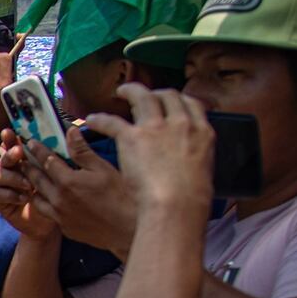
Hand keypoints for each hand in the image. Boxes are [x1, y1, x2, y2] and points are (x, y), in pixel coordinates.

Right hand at [0, 129, 57, 239]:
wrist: (48, 223)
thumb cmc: (54, 197)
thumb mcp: (57, 175)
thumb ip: (55, 158)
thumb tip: (68, 133)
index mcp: (23, 161)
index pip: (13, 145)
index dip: (9, 138)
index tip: (9, 131)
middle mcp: (11, 170)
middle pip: (3, 158)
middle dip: (10, 154)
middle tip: (19, 152)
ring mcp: (4, 186)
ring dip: (13, 177)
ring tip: (29, 184)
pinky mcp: (1, 202)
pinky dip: (11, 195)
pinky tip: (24, 198)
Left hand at [20, 128, 136, 257]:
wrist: (128, 230)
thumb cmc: (121, 196)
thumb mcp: (103, 168)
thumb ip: (83, 151)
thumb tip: (70, 131)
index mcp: (68, 182)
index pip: (46, 161)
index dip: (37, 150)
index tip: (30, 142)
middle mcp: (59, 200)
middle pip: (37, 180)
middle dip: (28, 167)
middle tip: (21, 159)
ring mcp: (60, 216)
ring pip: (38, 198)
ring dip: (32, 186)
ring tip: (29, 178)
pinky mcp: (65, 228)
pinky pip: (48, 213)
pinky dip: (43, 203)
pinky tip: (47, 198)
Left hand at [85, 84, 214, 231]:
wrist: (177, 206)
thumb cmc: (191, 200)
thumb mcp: (204, 171)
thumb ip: (195, 157)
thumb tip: (189, 158)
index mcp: (202, 132)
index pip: (191, 104)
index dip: (178, 100)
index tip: (170, 102)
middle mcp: (181, 123)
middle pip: (168, 95)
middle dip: (155, 93)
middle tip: (144, 97)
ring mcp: (157, 127)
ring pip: (142, 97)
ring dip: (130, 91)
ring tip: (121, 92)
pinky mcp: (133, 137)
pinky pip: (112, 122)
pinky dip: (100, 120)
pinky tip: (92, 120)